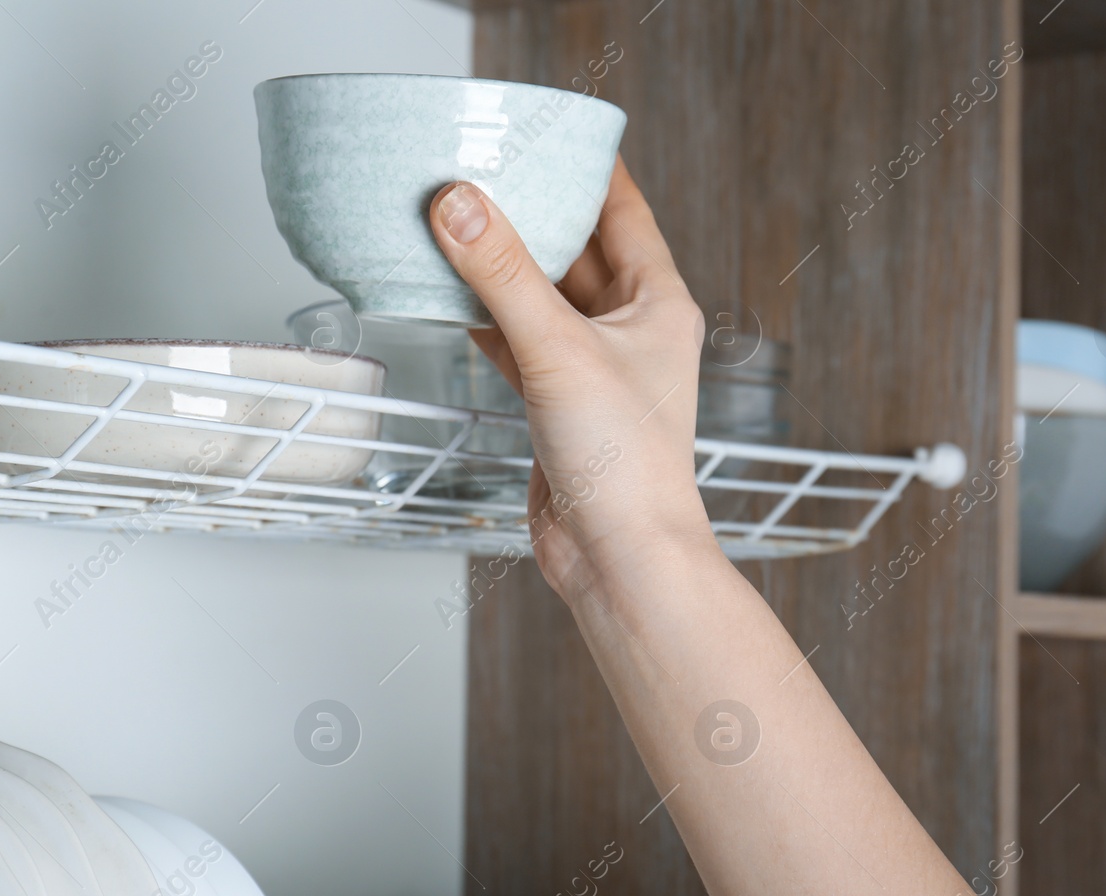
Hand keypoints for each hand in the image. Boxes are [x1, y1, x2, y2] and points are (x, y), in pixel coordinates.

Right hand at [428, 157, 714, 600]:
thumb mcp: (557, 350)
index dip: (584, 165)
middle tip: (477, 171)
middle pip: (573, 248)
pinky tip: (449, 298)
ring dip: (499, 267)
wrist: (618, 556)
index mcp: (656, 302)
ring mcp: (594, 367)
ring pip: (540, 297)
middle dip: (528, 212)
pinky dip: (486, 319)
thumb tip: (457, 203)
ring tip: (449, 223)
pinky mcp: (559, 403)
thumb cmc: (624, 462)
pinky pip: (519, 342)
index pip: (621, 208)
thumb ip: (502, 274)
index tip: (541, 129)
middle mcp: (630, 329)